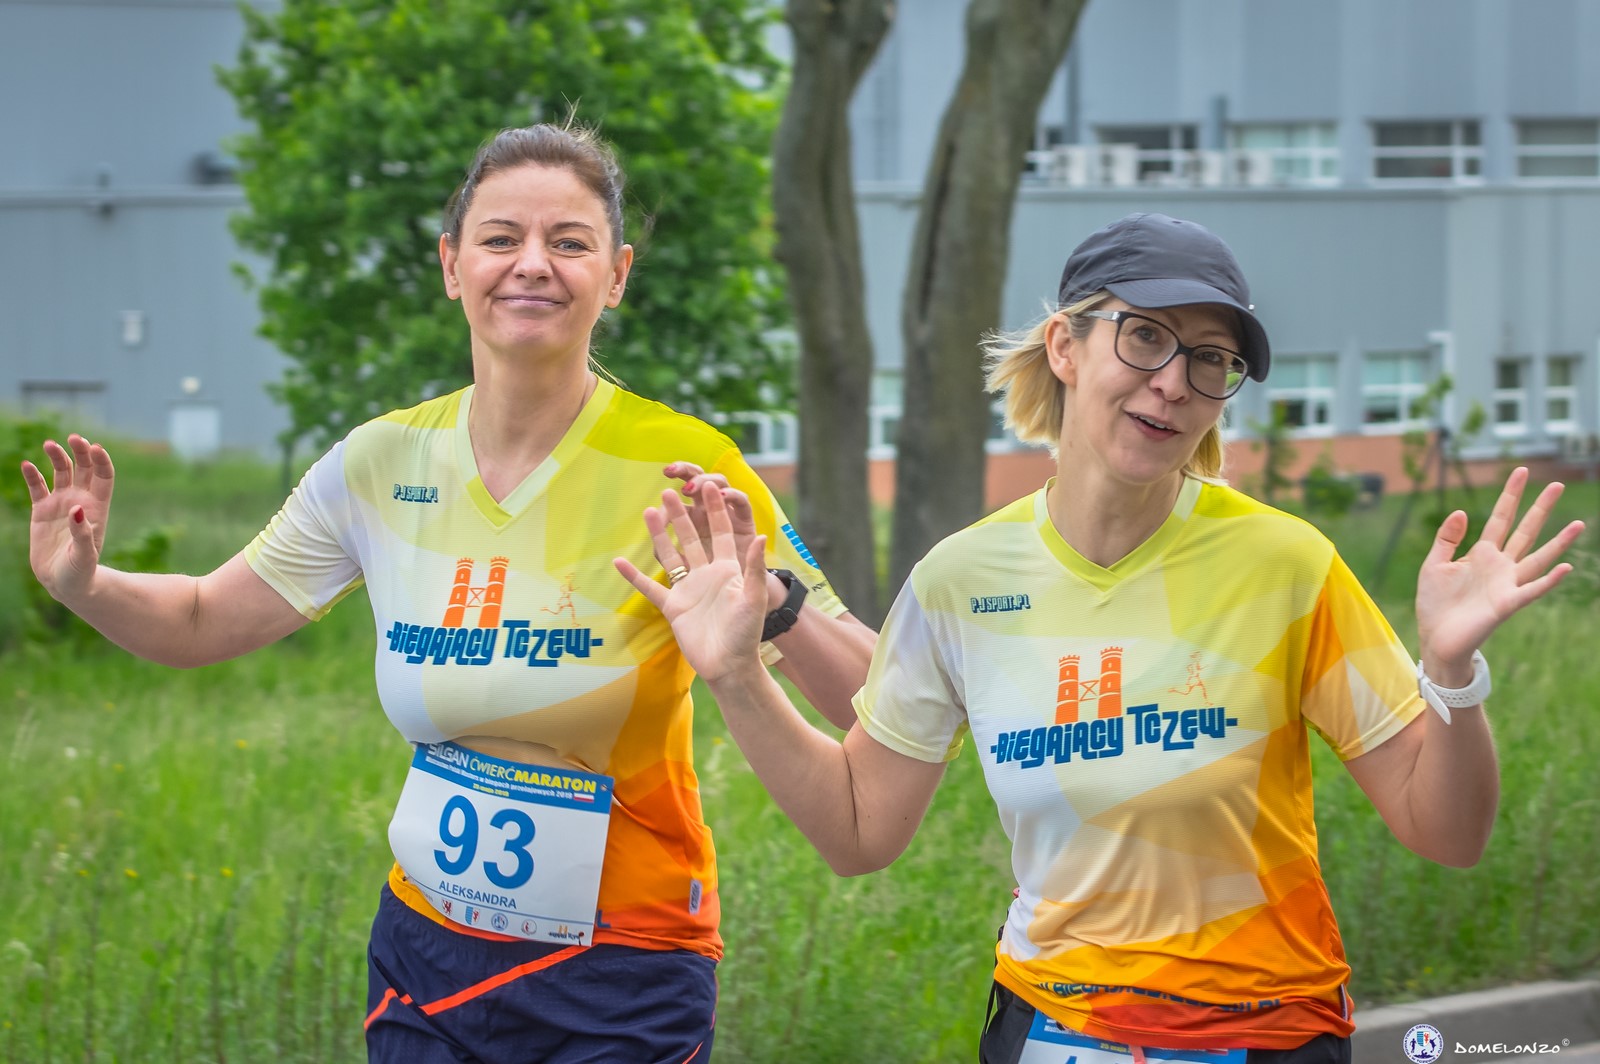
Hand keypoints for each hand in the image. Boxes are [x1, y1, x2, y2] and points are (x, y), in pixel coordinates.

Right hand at [20, 434, 116, 602]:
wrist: (64, 583)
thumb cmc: (81, 571)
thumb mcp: (84, 554)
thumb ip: (82, 532)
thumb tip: (76, 509)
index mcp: (97, 508)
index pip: (103, 477)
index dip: (101, 460)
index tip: (95, 447)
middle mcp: (81, 501)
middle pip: (84, 468)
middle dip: (81, 451)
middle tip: (73, 438)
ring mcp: (61, 503)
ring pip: (62, 472)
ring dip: (58, 457)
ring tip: (50, 445)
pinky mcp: (42, 510)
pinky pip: (38, 487)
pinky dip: (33, 475)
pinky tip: (28, 465)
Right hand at [615, 484, 768, 683]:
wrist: (729, 665)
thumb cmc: (746, 634)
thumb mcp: (753, 598)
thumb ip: (753, 567)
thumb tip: (760, 535)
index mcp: (728, 570)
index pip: (721, 533)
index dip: (715, 511)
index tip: (708, 487)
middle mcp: (707, 575)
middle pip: (691, 538)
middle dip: (681, 514)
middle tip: (669, 490)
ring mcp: (688, 590)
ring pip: (670, 556)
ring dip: (659, 535)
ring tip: (647, 510)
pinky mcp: (673, 607)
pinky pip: (650, 588)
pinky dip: (634, 576)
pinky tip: (619, 561)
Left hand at [1416, 467, 1584, 683]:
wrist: (1436, 638)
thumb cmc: (1436, 604)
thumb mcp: (1434, 565)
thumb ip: (1447, 539)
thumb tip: (1461, 511)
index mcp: (1481, 554)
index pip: (1500, 518)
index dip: (1510, 495)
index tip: (1521, 471)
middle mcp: (1500, 566)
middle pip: (1525, 531)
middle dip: (1539, 508)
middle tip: (1557, 484)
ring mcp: (1506, 584)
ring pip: (1538, 558)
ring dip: (1559, 543)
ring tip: (1579, 524)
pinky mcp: (1506, 604)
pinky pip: (1532, 590)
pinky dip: (1549, 580)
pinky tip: (1566, 567)